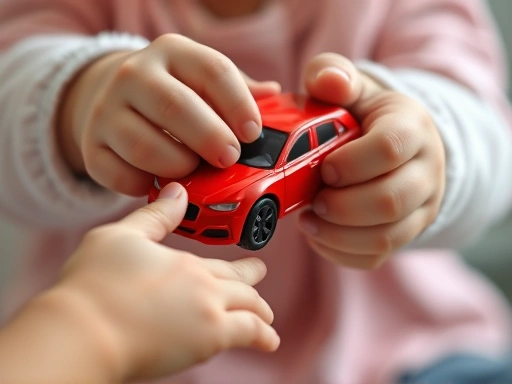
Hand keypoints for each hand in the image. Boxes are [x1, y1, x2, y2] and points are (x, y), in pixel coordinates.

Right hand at [53, 183, 278, 380]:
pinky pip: (248, 335)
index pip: (224, 267)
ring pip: (250, 311)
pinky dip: (263, 336)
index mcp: (185, 264)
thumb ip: (155, 216)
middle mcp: (204, 286)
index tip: (256, 266)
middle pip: (241, 288)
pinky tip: (269, 341)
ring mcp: (209, 315)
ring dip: (262, 314)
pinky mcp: (206, 343)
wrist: (84, 330)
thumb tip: (178, 191)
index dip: (244, 268)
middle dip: (254, 288)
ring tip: (268, 321)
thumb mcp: (122, 236)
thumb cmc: (94, 285)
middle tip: (262, 288)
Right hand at [57, 33, 279, 195]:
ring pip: (146, 146)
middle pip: (176, 107)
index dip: (239, 105)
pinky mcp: (91, 145)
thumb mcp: (203, 79)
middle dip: (210, 138)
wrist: (112, 96)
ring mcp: (106, 110)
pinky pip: (120, 175)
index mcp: (172, 52)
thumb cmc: (174, 93)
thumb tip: (274, 94)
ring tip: (194, 170)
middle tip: (229, 158)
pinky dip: (146, 185)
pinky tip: (162, 181)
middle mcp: (133, 74)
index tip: (253, 134)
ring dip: (180, 166)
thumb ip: (236, 88)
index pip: (214, 70)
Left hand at [298, 53, 444, 268]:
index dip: (350, 164)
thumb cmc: (366, 118)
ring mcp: (419, 208)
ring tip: (310, 221)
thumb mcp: (355, 89)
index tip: (324, 168)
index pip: (389, 149)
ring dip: (337, 235)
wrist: (398, 147)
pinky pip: (376, 256)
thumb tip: (328, 81)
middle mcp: (426, 172)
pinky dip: (340, 252)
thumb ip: (334, 75)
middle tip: (314, 200)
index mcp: (412, 128)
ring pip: (386, 237)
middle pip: (389, 201)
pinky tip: (319, 235)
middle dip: (341, 207)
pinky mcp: (405, 233)